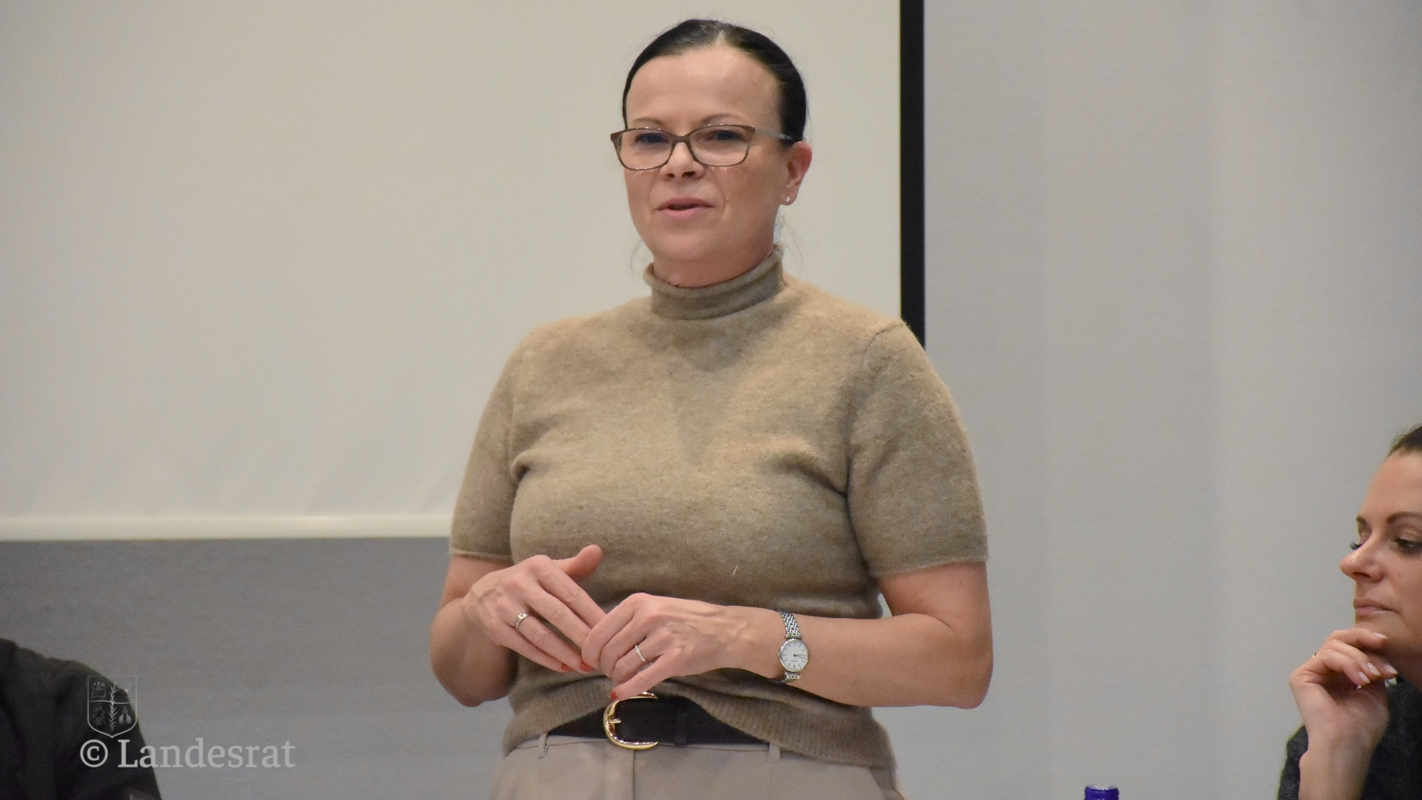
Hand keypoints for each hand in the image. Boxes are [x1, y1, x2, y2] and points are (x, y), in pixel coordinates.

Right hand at [460, 545, 605, 673]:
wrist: (481, 594)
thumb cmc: (528, 582)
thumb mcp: (547, 569)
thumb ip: (575, 565)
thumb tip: (597, 550)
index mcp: (538, 567)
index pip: (571, 592)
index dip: (592, 612)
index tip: (609, 629)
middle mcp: (519, 584)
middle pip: (557, 614)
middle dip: (581, 635)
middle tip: (601, 652)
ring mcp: (505, 607)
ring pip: (540, 635)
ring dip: (565, 653)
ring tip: (585, 666)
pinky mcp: (496, 628)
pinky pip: (525, 647)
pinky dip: (546, 659)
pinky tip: (563, 667)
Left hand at [581, 594, 770, 699]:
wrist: (725, 629)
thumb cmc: (688, 619)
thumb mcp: (656, 607)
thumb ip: (629, 621)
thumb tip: (597, 644)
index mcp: (639, 602)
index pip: (599, 631)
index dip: (590, 651)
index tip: (591, 661)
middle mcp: (649, 617)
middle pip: (609, 652)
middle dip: (605, 668)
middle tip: (610, 673)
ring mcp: (663, 637)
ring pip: (623, 666)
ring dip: (617, 678)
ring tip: (622, 680)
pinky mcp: (676, 659)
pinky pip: (642, 679)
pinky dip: (627, 690)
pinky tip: (620, 694)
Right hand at [1290, 627, 1393, 758]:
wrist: (1348, 744)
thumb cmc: (1362, 726)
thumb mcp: (1375, 692)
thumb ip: (1371, 670)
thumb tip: (1376, 652)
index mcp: (1340, 676)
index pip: (1351, 648)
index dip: (1368, 643)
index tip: (1386, 646)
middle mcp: (1324, 672)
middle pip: (1338, 638)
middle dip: (1362, 637)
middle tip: (1380, 643)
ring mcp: (1311, 673)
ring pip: (1334, 645)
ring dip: (1359, 657)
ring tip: (1372, 676)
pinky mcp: (1302, 676)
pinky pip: (1326, 656)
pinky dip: (1347, 663)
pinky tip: (1359, 679)